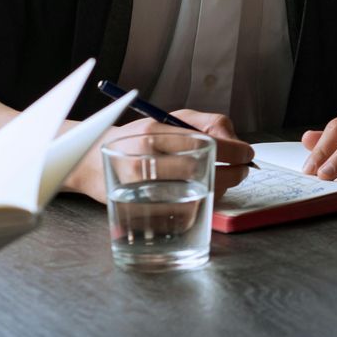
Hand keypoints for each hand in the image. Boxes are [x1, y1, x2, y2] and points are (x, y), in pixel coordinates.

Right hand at [62, 111, 254, 203]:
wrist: (89, 161)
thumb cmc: (138, 139)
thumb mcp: (167, 119)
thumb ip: (204, 123)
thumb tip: (235, 141)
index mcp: (152, 134)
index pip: (205, 142)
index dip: (234, 151)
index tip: (247, 154)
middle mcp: (143, 161)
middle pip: (201, 172)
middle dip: (232, 173)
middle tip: (242, 170)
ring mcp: (138, 190)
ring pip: (193, 196)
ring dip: (218, 191)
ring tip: (223, 182)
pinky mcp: (137, 213)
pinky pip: (179, 216)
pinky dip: (197, 209)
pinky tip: (201, 197)